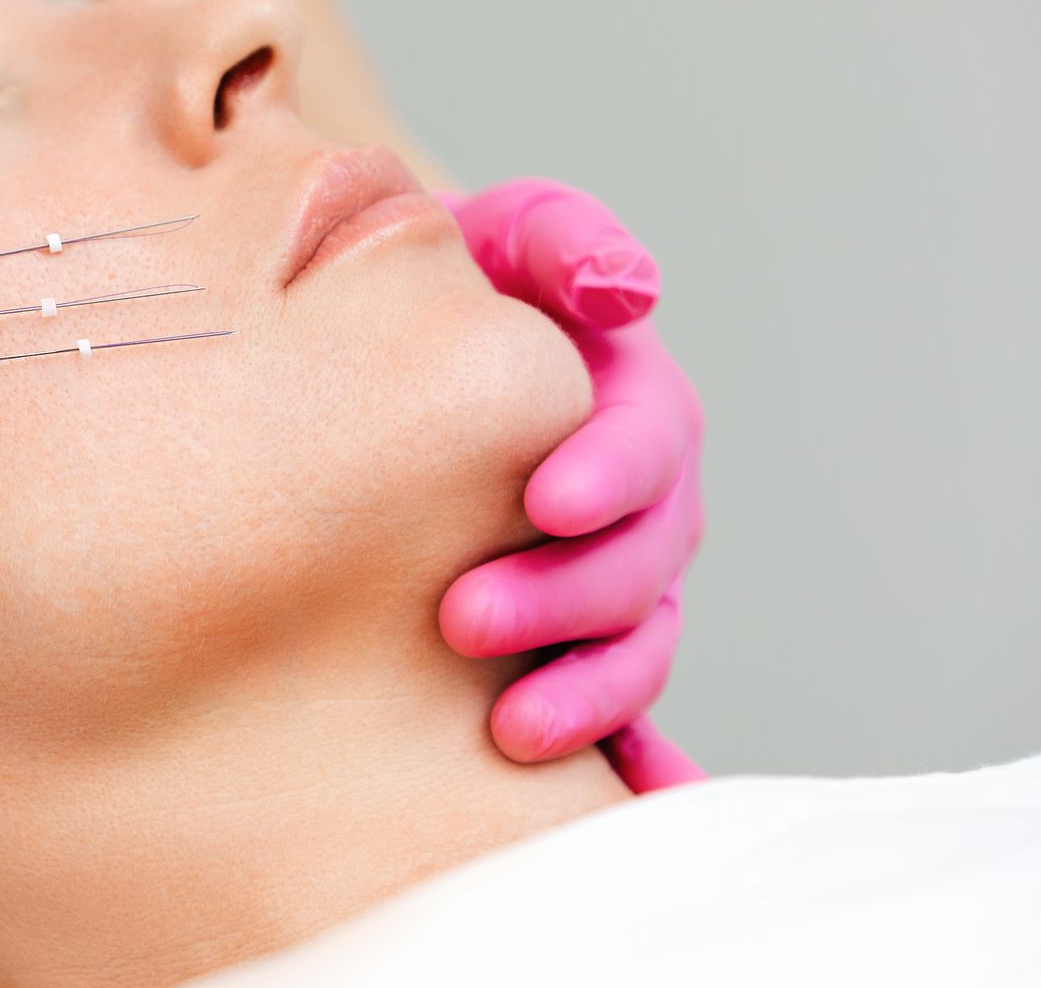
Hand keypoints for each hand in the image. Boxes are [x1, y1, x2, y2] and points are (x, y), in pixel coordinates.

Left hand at [435, 179, 706, 792]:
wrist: (392, 346)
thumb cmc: (448, 285)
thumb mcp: (501, 236)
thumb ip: (560, 241)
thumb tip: (625, 289)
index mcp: (628, 399)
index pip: (648, 438)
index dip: (609, 471)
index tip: (544, 499)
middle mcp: (634, 498)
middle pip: (641, 559)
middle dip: (567, 595)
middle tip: (464, 619)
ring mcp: (607, 576)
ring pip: (632, 646)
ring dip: (584, 692)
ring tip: (509, 730)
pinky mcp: (569, 638)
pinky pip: (610, 705)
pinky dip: (622, 757)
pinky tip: (610, 804)